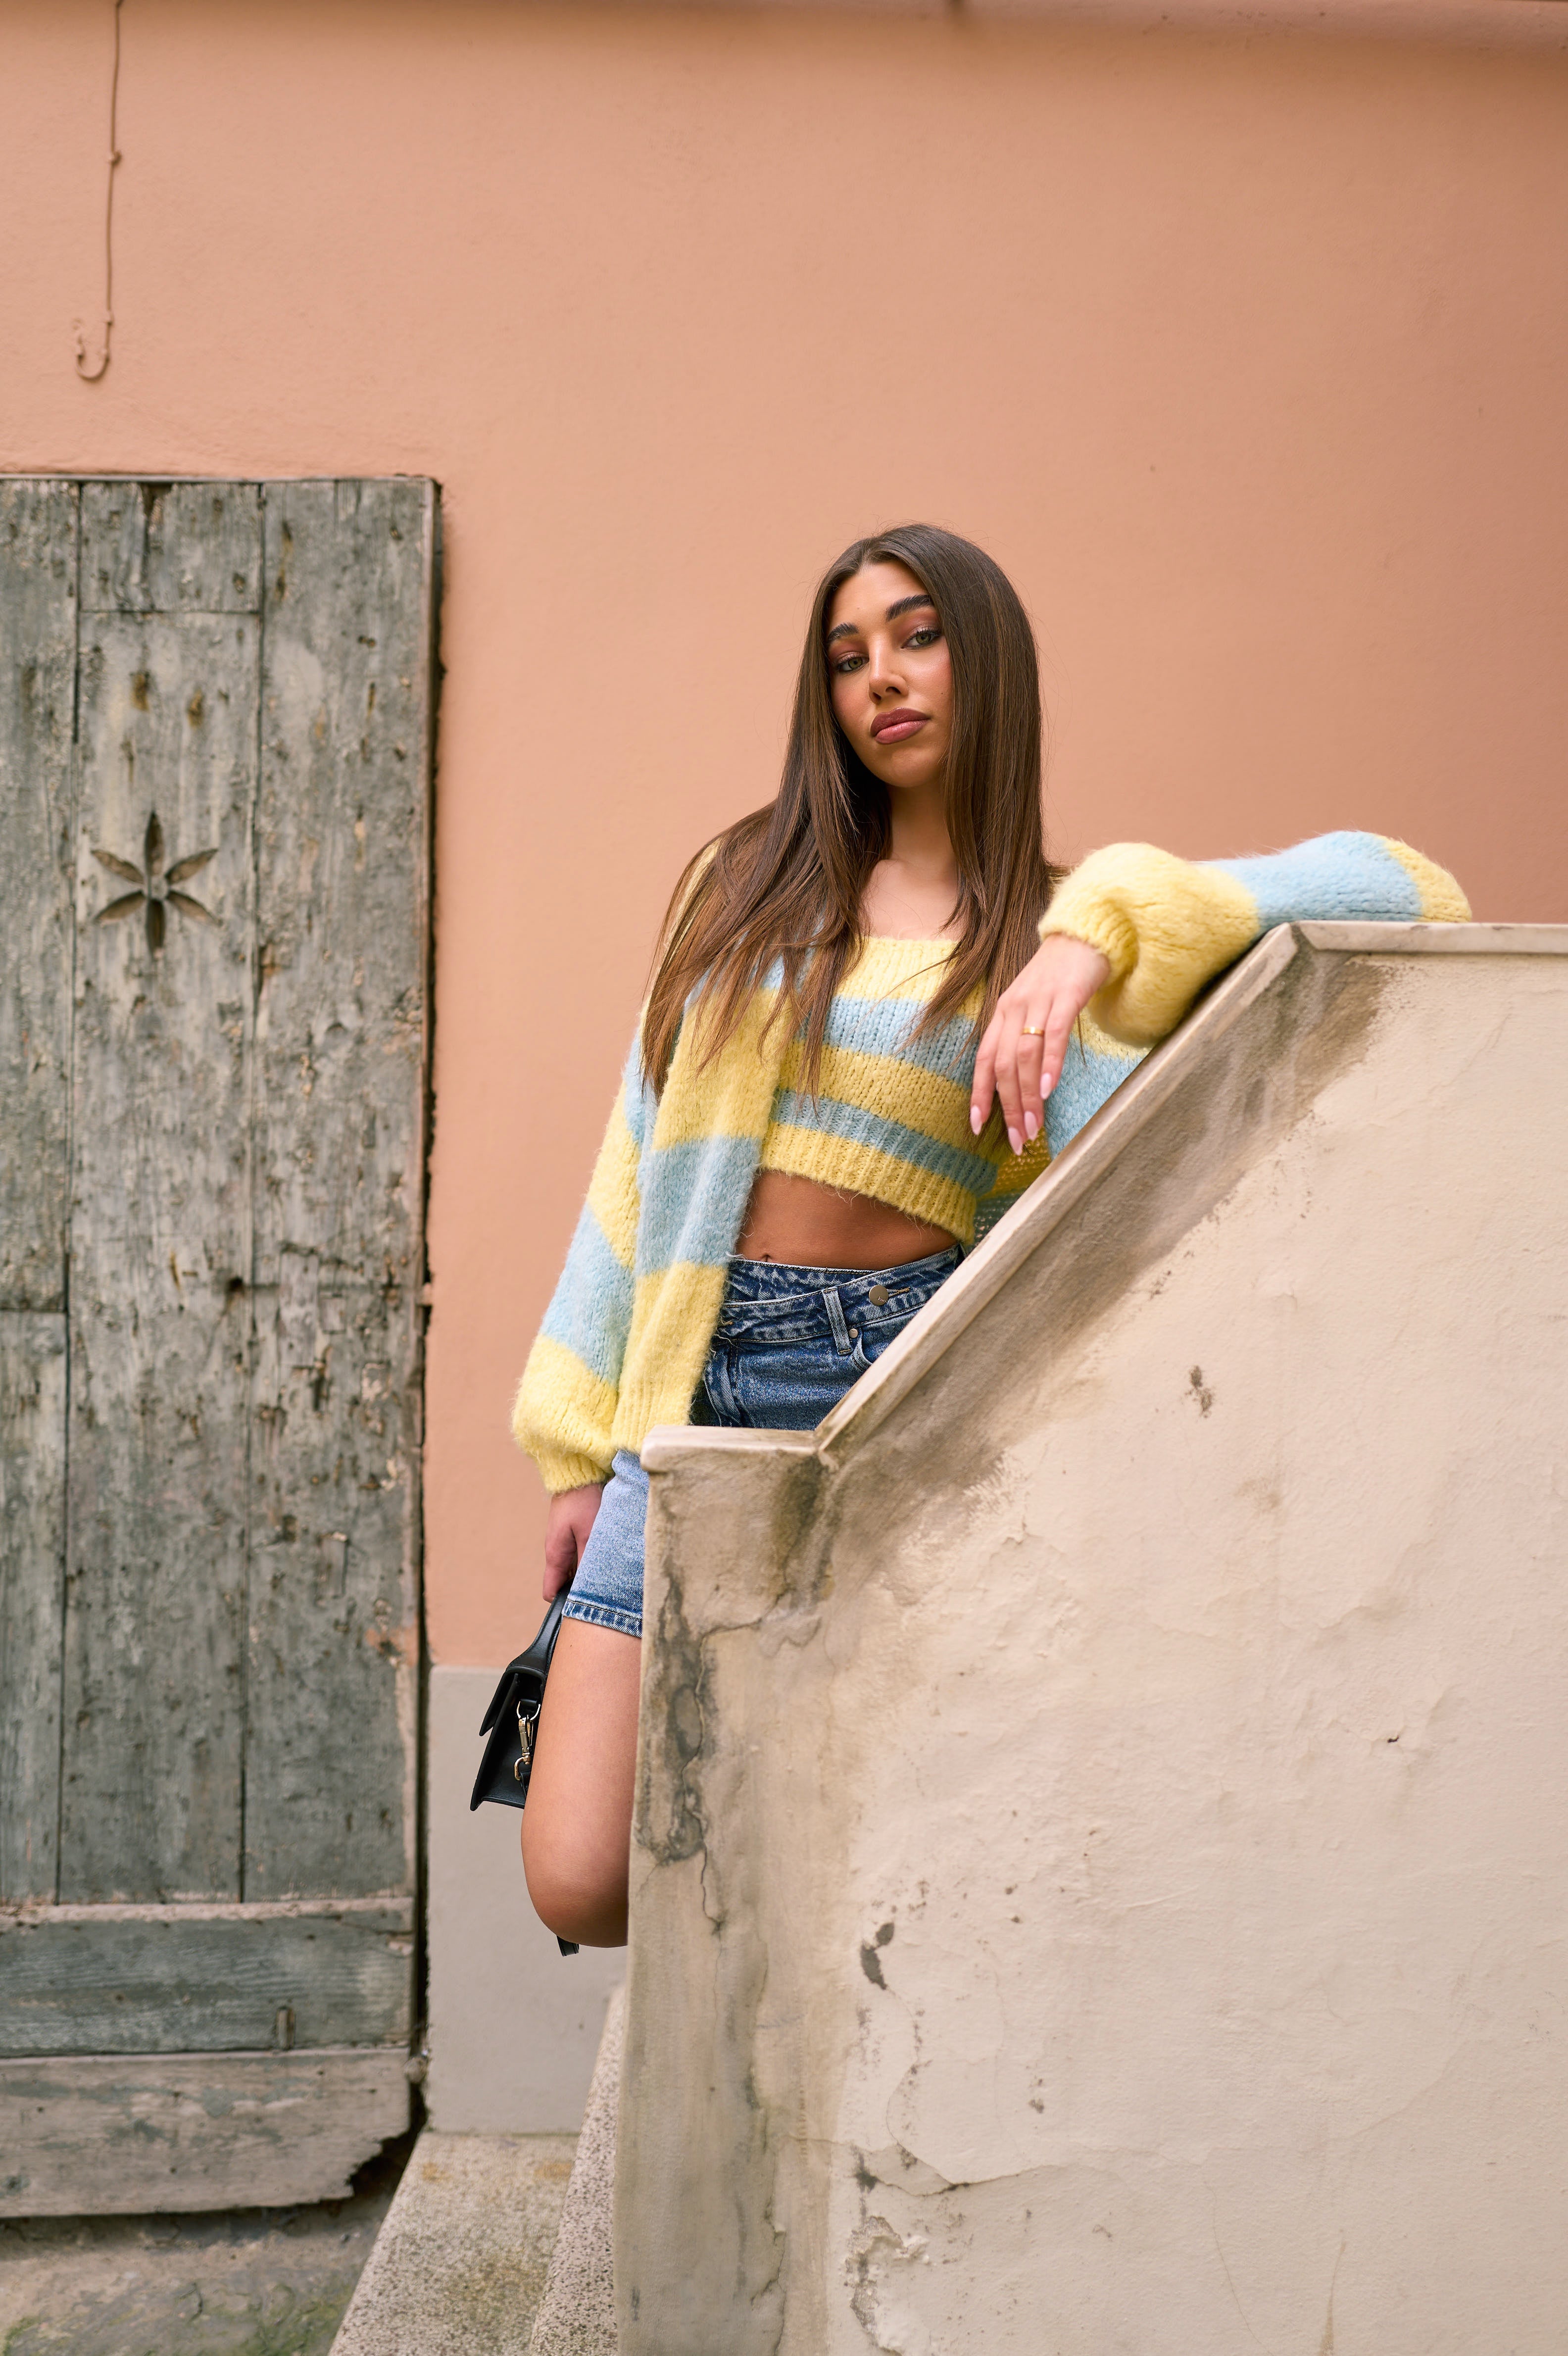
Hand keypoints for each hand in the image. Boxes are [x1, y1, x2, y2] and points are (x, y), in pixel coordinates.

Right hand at [544, 1484, 603, 1602]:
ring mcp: (565, 1543)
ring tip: (608, 1575)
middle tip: (603, 1591)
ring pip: (574, 1569)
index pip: (550, 1591)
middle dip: (580, 1589)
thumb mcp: (589, 1533)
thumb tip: (588, 1587)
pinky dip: (590, 1559)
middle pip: (565, 1582)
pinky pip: (580, 1555)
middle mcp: (557, 1551)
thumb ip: (587, 1560)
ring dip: (588, 1573)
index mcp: (555, 1554)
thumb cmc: (582, 1500)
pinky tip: (607, 1557)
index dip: (564, 1602)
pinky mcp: (574, 1534)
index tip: (583, 1607)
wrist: (578, 1472)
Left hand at [970, 934, 1111, 1151]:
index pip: (983, 1059)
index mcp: (1002, 1013)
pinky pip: (1053, 1034)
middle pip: (1003, 1065)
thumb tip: (1022, 1083)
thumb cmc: (1057, 978)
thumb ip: (1023, 1039)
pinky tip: (1048, 1089)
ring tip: (1034, 1127)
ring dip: (1027, 1096)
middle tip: (1019, 1140)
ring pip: (1024, 1055)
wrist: (1082, 935)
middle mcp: (1013, 1008)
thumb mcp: (1031, 1007)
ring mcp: (1039, 1001)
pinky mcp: (1066, 995)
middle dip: (1009, 1107)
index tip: (978, 1127)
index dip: (979, 1094)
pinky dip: (1049, 1064)